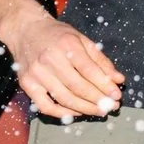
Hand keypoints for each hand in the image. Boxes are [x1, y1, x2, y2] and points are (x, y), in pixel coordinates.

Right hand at [0, 8, 124, 118]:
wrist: (25, 30)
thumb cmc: (56, 35)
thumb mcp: (81, 40)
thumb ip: (101, 60)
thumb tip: (118, 79)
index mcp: (67, 45)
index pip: (89, 70)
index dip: (105, 86)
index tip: (117, 95)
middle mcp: (50, 59)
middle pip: (78, 87)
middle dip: (98, 100)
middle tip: (111, 106)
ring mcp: (37, 73)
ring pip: (64, 98)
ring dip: (85, 108)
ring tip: (99, 111)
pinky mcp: (27, 84)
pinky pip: (45, 106)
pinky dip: (63, 113)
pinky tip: (77, 112)